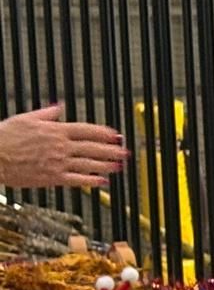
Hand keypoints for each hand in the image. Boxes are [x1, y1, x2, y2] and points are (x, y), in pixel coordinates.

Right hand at [0, 105, 127, 188]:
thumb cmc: (5, 136)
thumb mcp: (26, 118)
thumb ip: (46, 114)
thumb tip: (59, 107)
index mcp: (55, 130)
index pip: (86, 130)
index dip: (103, 133)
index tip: (115, 135)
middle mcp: (60, 146)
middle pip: (92, 147)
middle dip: (111, 150)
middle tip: (125, 151)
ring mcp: (58, 162)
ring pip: (89, 164)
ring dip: (107, 165)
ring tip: (119, 166)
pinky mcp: (54, 177)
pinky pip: (78, 180)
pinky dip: (92, 181)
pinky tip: (103, 181)